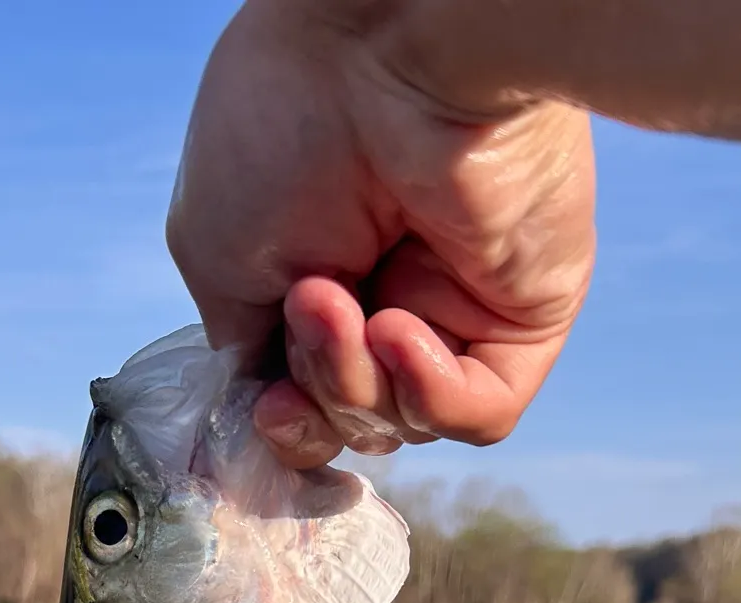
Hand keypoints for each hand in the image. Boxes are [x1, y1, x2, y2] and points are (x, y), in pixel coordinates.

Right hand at [167, 0, 597, 467]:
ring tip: (340, 299)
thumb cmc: (282, 119)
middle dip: (313, 390)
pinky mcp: (522, 317)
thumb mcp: (217, 256)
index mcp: (320, 281)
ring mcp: (458, 309)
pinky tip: (399, 328)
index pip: (305, 399)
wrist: (384, 42)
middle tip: (310, 305)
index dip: (283, 421)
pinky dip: (428, 392)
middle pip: (349, 422)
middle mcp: (389, 296)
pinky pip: (479, 414)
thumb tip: (266, 407)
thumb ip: (244, 348)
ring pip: (404, 423)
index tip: (265, 405)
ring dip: (353, 379)